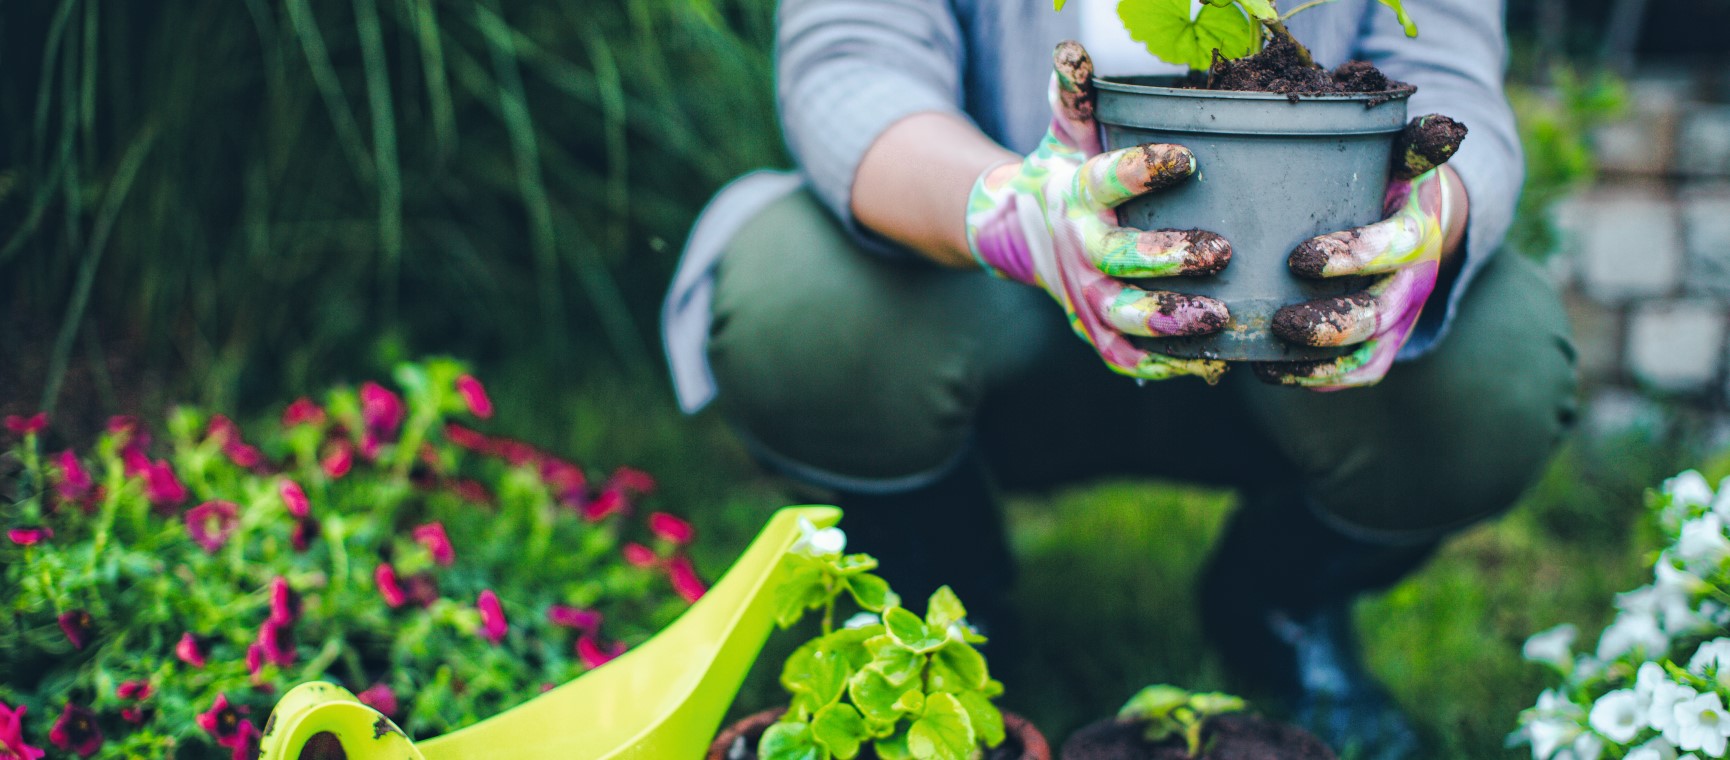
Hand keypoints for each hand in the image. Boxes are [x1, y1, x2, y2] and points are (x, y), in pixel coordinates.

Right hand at [965, 41, 1232, 382]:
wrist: (1018, 233)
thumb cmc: (1065, 173)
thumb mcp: (1068, 132)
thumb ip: (1077, 96)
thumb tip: (1073, 49)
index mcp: (1078, 196)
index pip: (1107, 181)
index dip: (1144, 170)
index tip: (1187, 157)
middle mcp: (1079, 251)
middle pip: (1118, 260)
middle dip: (1167, 258)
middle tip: (1219, 250)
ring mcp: (1087, 297)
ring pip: (1125, 317)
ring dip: (1171, 321)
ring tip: (1221, 315)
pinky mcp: (1096, 331)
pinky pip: (1127, 356)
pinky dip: (1164, 365)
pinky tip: (1210, 363)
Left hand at [1254, 115, 1467, 389]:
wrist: (1416, 217)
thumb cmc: (1389, 179)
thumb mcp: (1402, 154)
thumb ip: (1413, 142)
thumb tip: (1444, 129)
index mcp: (1418, 230)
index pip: (1396, 247)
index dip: (1353, 257)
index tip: (1299, 259)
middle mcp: (1414, 281)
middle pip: (1380, 315)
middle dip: (1331, 324)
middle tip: (1280, 322)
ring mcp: (1399, 319)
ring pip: (1368, 354)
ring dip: (1321, 361)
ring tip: (1270, 355)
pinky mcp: (1383, 344)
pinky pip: (1357, 373)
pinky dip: (1317, 379)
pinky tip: (1270, 372)